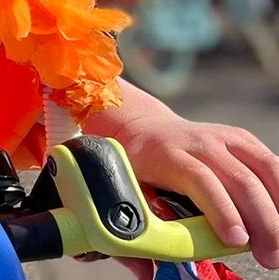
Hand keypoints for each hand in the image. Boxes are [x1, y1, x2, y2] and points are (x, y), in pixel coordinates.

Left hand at [113, 113, 278, 269]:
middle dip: (262, 222)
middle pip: (241, 180)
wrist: (145, 128)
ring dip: (278, 209)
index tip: (236, 241)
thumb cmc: (139, 164)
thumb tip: (148, 271)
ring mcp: (225, 138)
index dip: (222, 211)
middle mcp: (200, 142)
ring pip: (265, 170)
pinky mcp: (243, 140)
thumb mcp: (129, 188)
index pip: (201, 181)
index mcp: (168, 155)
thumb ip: (141, 226)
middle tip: (269, 256)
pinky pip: (272, 165)